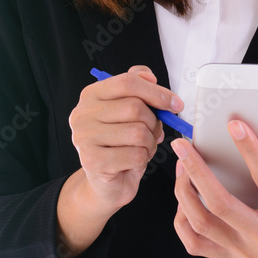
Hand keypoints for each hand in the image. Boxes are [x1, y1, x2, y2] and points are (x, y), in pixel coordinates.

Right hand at [68, 65, 183, 211]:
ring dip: (150, 142)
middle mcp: (83, 114)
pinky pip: (135, 155)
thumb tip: (148, 75)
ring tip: (144, 147)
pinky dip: (144, 159)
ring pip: (138, 132)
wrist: (106, 182)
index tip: (175, 104)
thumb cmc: (120, 143)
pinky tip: (135, 161)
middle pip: (135, 107)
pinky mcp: (92, 162)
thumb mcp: (128, 111)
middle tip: (155, 132)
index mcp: (91, 95)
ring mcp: (84, 138)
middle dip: (154, 122)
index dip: (156, 92)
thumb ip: (137, 87)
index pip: (127, 82)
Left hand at [171, 122, 257, 257]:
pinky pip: (199, 246)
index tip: (235, 126)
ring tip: (181, 166)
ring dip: (185, 193)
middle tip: (184, 145)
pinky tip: (183, 201)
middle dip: (197, 170)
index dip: (250, 150)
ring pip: (203, 224)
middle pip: (220, 203)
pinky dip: (184, 224)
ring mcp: (248, 253)